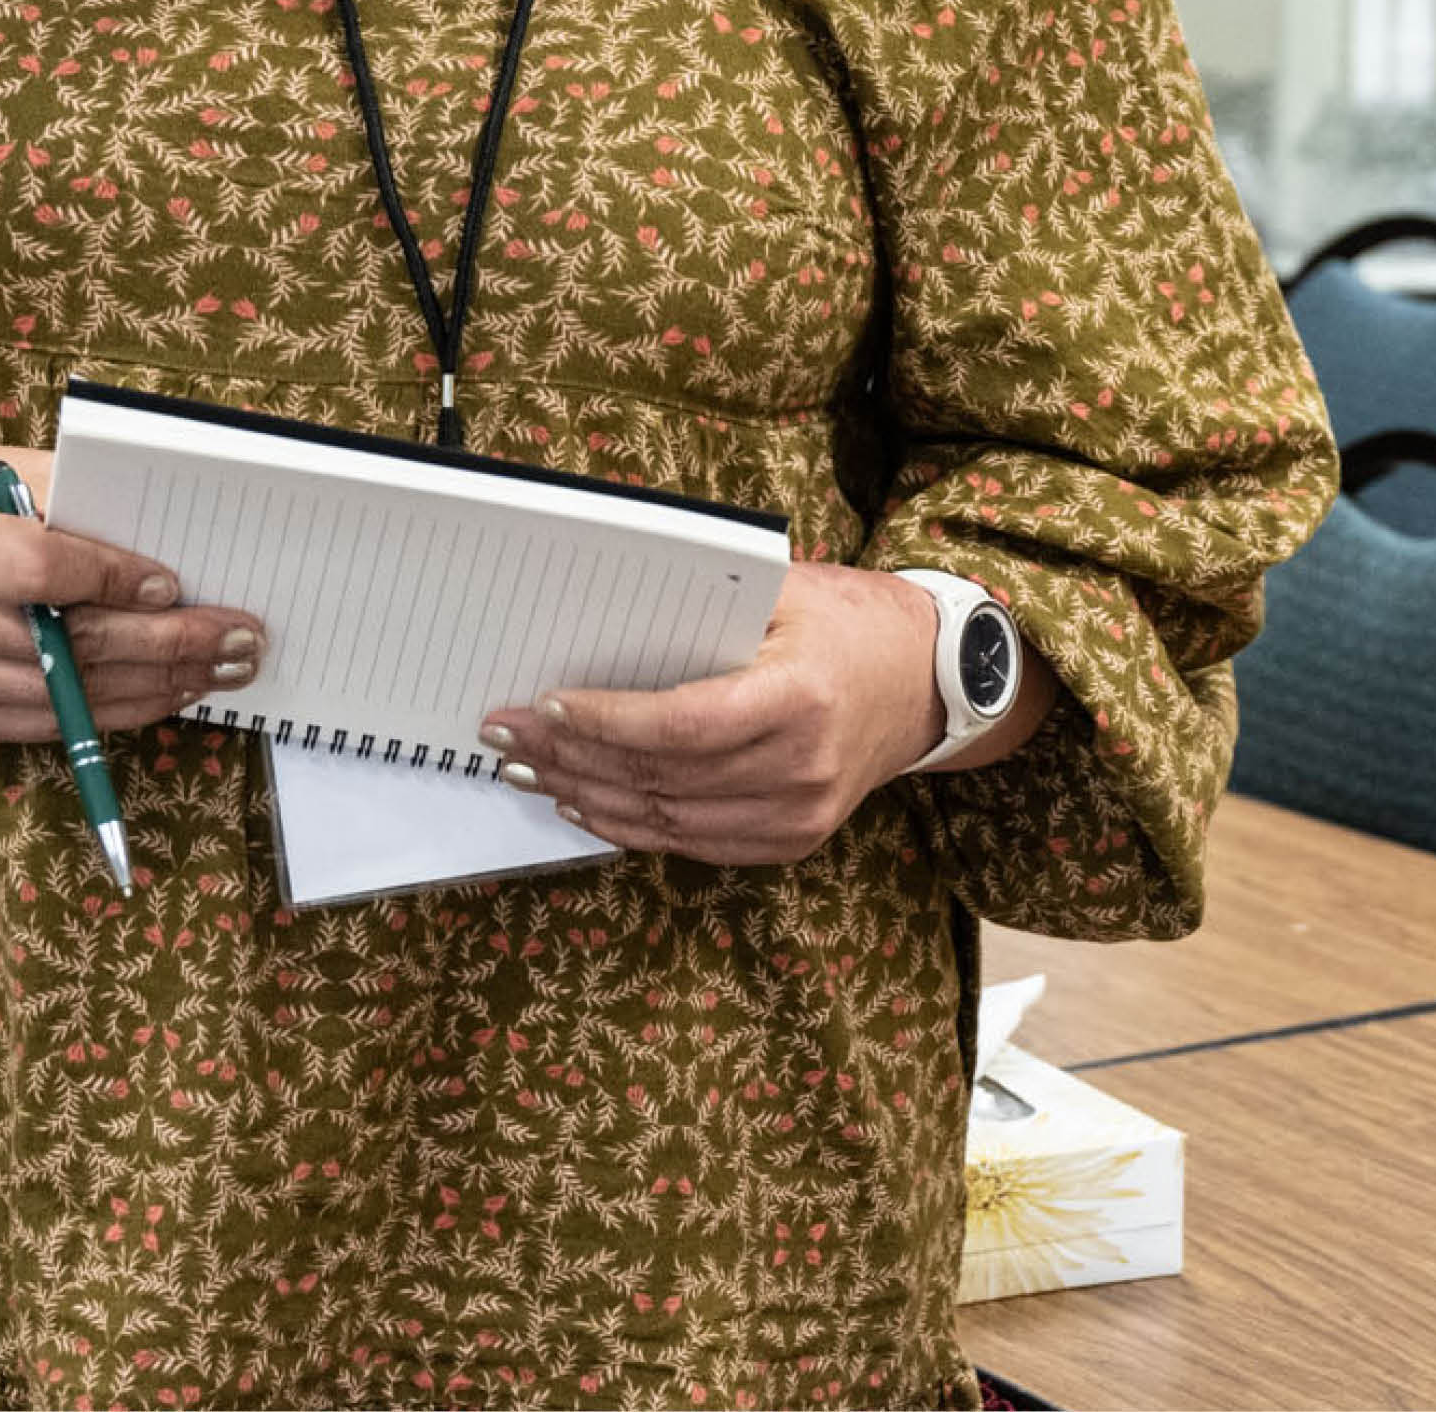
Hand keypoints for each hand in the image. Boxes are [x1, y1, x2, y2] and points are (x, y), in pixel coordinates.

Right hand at [0, 444, 261, 740]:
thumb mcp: (25, 475)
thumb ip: (89, 506)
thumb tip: (180, 545)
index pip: (40, 570)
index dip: (113, 580)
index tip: (174, 584)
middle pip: (67, 644)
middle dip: (168, 643)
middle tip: (239, 638)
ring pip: (70, 695)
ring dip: (159, 685)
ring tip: (222, 668)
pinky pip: (55, 724)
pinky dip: (123, 708)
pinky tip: (173, 689)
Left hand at [478, 561, 946, 866]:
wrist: (928, 683)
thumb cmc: (853, 623)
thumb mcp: (788, 591)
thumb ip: (705, 607)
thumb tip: (599, 617)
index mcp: (800, 698)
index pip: (683, 725)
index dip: (606, 721)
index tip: (545, 704)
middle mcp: (801, 767)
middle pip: (660, 775)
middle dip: (571, 755)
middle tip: (507, 736)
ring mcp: (798, 814)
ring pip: (666, 819)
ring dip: (586, 796)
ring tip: (529, 770)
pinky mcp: (791, 840)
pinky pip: (692, 843)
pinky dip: (631, 827)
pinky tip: (587, 803)